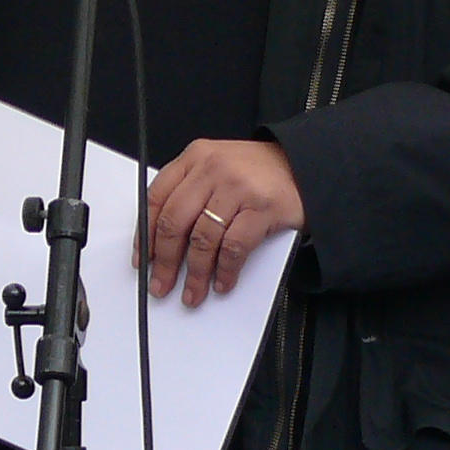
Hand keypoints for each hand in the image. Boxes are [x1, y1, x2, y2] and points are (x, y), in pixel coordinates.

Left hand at [140, 138, 302, 306]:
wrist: (306, 165)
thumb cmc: (259, 171)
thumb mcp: (217, 167)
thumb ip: (190, 191)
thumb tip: (162, 240)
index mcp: (196, 157)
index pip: (157, 197)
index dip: (146, 233)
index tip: (143, 259)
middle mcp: (214, 169)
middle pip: (175, 221)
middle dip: (165, 260)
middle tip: (161, 283)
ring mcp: (238, 187)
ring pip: (202, 239)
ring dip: (195, 273)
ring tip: (193, 291)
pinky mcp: (262, 208)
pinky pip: (233, 248)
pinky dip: (225, 271)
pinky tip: (222, 282)